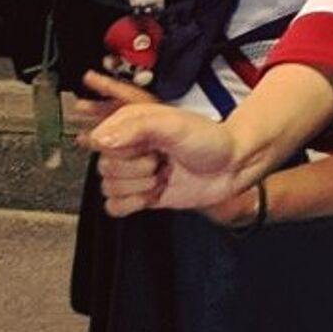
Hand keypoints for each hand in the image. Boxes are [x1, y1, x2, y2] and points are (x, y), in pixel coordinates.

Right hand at [79, 69, 251, 218]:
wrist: (233, 166)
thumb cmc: (210, 139)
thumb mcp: (174, 125)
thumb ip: (136, 128)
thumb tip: (100, 139)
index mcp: (130, 125)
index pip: (99, 142)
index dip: (122, 150)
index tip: (146, 147)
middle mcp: (129, 148)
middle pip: (104, 168)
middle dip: (136, 170)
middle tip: (161, 162)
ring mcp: (134, 172)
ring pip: (108, 188)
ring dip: (138, 187)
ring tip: (162, 176)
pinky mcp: (140, 194)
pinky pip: (113, 207)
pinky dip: (131, 205)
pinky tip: (152, 195)